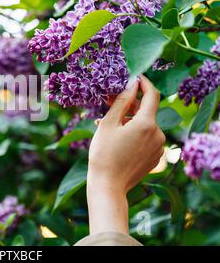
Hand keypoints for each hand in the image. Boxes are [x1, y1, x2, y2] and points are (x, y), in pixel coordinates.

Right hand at [87, 75, 164, 234]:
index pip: (152, 94)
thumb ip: (122, 101)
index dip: (144, 83)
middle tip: (110, 101)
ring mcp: (159, 147)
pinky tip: (117, 137)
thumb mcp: (108, 123)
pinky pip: (146, 138)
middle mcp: (158, 134)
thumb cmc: (103, 154)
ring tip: (108, 123)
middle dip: (130, 104)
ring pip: (145, 125)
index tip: (134, 76)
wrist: (108, 186)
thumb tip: (132, 83)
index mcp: (147, 123)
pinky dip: (134, 133)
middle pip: (146, 111)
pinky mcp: (155, 157)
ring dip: (129, 120)